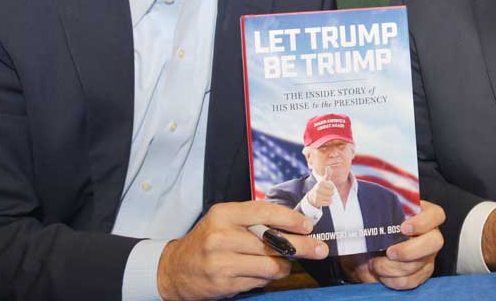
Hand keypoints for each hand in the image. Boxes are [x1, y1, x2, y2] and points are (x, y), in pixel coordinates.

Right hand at [156, 201, 328, 299]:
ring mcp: (221, 261)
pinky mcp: (223, 282)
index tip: (308, 226)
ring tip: (285, 264)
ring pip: (269, 264)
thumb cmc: (208, 240)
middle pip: (272, 242)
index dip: (290, 219)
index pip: (264, 212)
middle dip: (301, 247)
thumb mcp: (225, 221)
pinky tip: (263, 273)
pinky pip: (259, 281)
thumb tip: (294, 226)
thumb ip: (254, 220)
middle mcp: (221, 235)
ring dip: (284, 266)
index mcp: (224, 214)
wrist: (175, 269)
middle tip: (320, 249)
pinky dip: (267, 278)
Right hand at [306, 166, 334, 207]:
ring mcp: (317, 196)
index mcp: (320, 183)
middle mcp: (318, 189)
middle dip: (331, 192)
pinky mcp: (318, 202)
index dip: (332, 187)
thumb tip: (328, 167)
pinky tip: (325, 200)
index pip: (332, 186)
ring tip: (325, 195)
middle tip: (327, 192)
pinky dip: (328, 202)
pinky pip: (328, 202)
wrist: (312, 196)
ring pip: (330, 198)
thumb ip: (327, 174)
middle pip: (332, 192)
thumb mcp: (324, 180)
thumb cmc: (321, 187)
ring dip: (329, 197)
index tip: (328, 187)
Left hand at [339, 200, 444, 289]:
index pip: (436, 214)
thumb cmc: (367, 228)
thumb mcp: (367, 212)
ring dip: (394, 268)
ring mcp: (427, 255)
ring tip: (375, 264)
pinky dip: (394, 280)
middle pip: (434, 242)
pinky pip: (412, 281)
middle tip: (389, 252)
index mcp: (421, 214)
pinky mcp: (420, 274)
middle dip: (410, 250)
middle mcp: (428, 234)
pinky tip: (381, 274)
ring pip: (420, 265)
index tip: (403, 226)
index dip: (423, 221)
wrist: (360, 253)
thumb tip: (348, 190)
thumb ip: (367, 201)